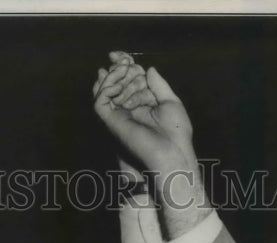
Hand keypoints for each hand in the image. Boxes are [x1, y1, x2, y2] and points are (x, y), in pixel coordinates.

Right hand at [93, 51, 194, 176]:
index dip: (124, 67)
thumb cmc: (176, 132)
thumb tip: (148, 68)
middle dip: (119, 69)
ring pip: (105, 91)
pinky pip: (100, 102)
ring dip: (113, 75)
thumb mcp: (171, 102)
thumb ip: (158, 85)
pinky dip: (106, 88)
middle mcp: (129, 110)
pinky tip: (118, 80)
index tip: (123, 55)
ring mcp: (119, 116)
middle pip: (117, 84)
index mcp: (143, 105)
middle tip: (124, 61)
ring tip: (122, 67)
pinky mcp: (111, 122)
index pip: (128, 82)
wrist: (173, 153)